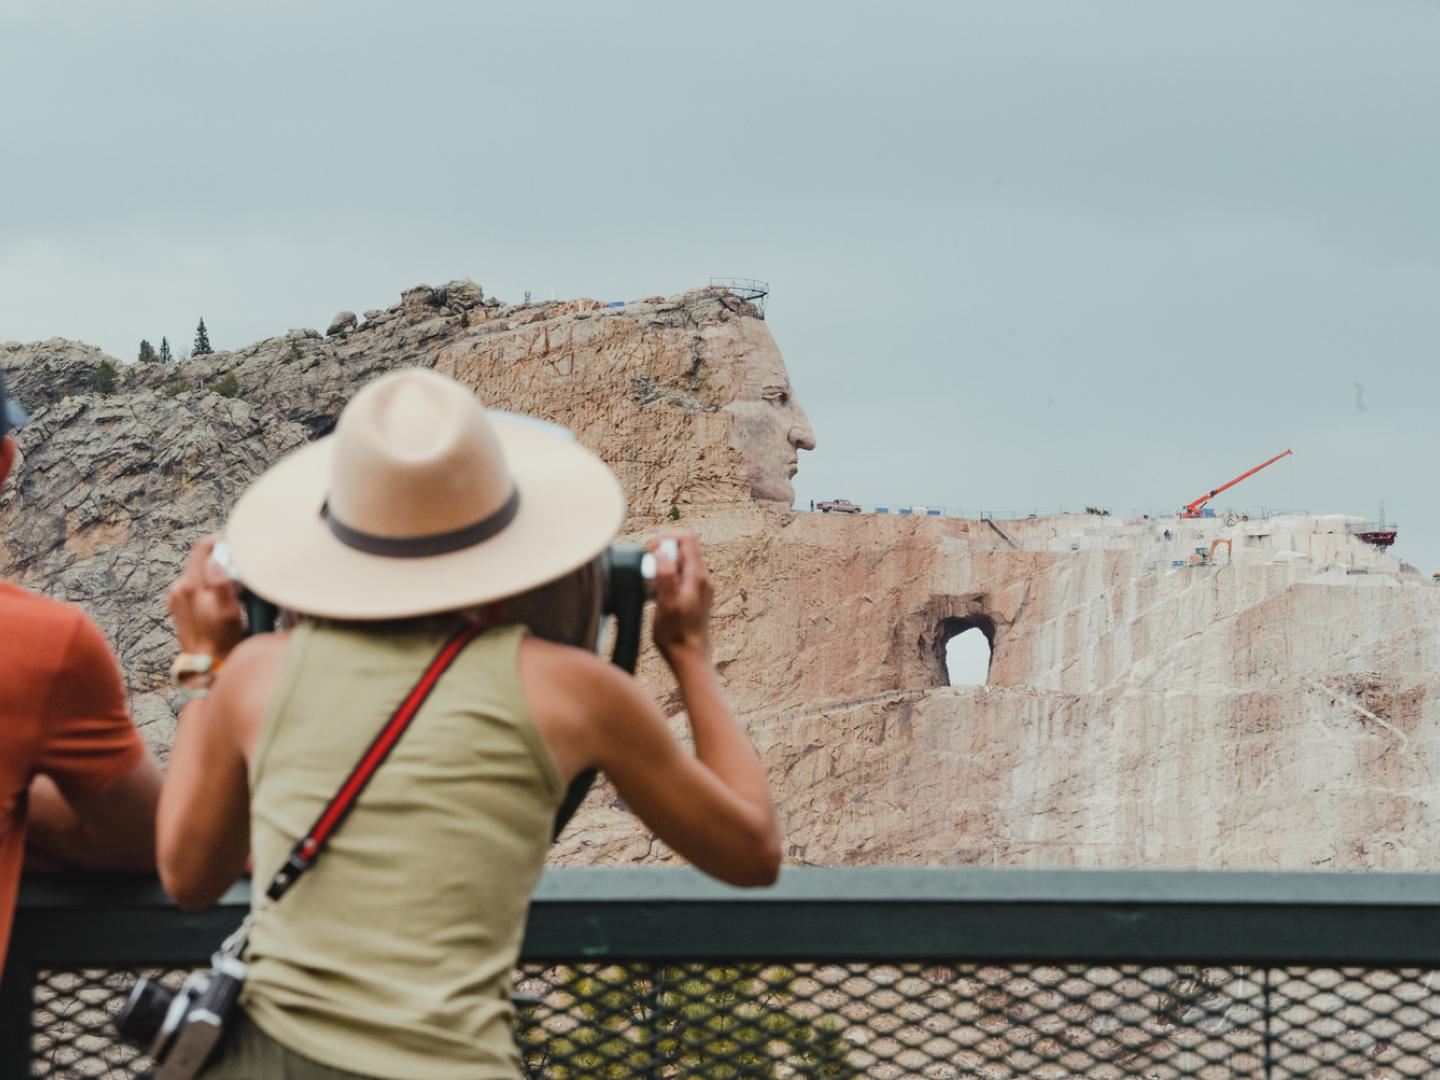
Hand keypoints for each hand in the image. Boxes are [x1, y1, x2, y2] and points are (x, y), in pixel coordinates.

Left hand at [167, 535, 244, 659]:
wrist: (205, 665)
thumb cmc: (221, 640)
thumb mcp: (228, 612)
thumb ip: (221, 582)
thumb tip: (217, 559)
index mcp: (190, 585)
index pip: (201, 548)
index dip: (219, 541)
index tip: (235, 544)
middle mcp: (179, 587)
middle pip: (200, 559)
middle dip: (221, 560)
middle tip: (240, 571)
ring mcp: (177, 596)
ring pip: (199, 572)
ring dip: (216, 573)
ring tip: (234, 588)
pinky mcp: (178, 605)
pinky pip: (195, 585)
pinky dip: (208, 585)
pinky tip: (220, 599)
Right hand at [649, 530, 712, 665]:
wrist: (690, 659)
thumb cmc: (677, 634)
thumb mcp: (667, 603)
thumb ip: (666, 575)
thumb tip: (661, 552)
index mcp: (698, 575)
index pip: (687, 537)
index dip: (666, 537)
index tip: (649, 549)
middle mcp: (702, 578)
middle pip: (684, 548)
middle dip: (662, 551)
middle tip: (646, 567)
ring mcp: (700, 588)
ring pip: (681, 563)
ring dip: (663, 565)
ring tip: (649, 581)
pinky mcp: (694, 598)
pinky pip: (681, 577)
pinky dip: (667, 577)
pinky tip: (656, 593)